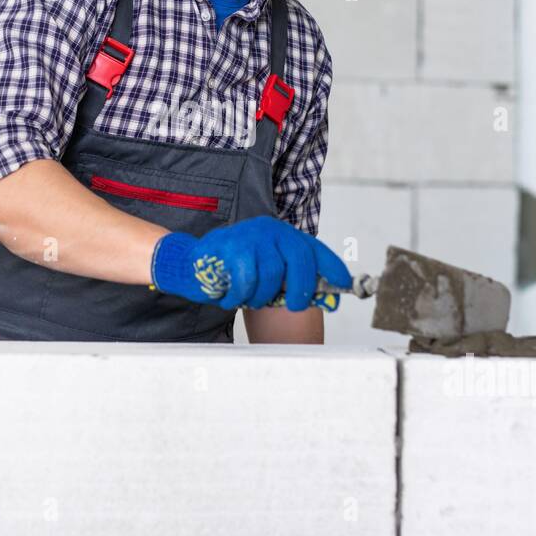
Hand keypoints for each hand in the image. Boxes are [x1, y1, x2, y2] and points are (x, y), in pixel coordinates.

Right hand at [150, 215, 351, 310]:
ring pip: (272, 276)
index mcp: (283, 235)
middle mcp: (270, 230)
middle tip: (294, 305)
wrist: (191, 262)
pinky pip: (247, 282)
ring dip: (261, 296)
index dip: (333, 268)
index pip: (315, 250)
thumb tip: (322, 298)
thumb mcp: (267, 273)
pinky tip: (231, 295)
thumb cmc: (233, 270)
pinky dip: (240, 296)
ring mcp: (250, 236)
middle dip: (300, 290)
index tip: (344, 285)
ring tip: (248, 297)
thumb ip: (291, 282)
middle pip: (300, 261)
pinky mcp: (231, 246)